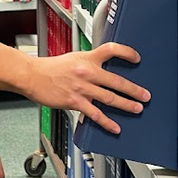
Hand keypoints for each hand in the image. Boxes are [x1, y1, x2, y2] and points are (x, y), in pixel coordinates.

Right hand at [24, 42, 149, 134]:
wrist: (32, 75)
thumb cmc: (51, 68)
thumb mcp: (74, 58)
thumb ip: (89, 63)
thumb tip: (103, 71)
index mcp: (88, 58)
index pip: (112, 50)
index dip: (127, 53)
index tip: (137, 59)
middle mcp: (87, 72)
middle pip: (116, 80)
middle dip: (134, 90)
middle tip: (145, 95)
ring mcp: (82, 88)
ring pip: (109, 98)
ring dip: (126, 105)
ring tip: (137, 109)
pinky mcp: (75, 102)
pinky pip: (95, 114)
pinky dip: (107, 122)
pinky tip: (115, 127)